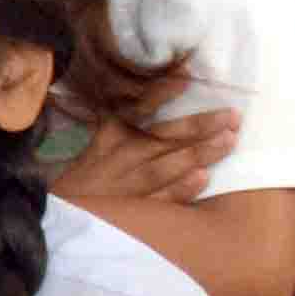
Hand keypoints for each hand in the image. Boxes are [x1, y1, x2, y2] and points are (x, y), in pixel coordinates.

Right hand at [49, 102, 239, 215]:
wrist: (61, 219)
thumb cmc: (85, 179)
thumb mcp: (98, 144)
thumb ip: (123, 123)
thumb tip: (160, 93)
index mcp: (111, 137)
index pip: (138, 109)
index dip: (161, 91)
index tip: (188, 76)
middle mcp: (121, 157)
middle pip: (164, 137)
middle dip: (200, 125)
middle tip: (233, 115)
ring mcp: (127, 184)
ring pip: (167, 165)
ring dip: (199, 152)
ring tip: (230, 140)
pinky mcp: (132, 211)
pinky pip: (159, 199)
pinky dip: (180, 189)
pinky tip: (203, 178)